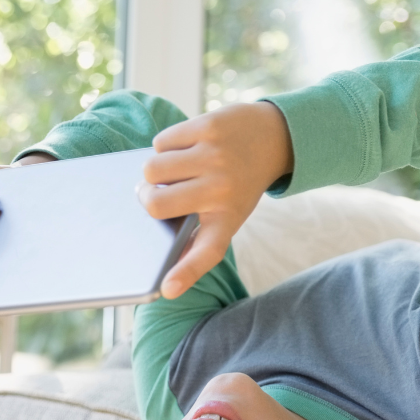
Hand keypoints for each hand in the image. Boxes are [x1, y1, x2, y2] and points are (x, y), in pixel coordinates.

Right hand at [138, 101, 293, 297]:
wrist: (272, 137)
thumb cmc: (237, 183)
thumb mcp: (227, 211)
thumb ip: (195, 229)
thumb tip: (156, 245)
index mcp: (227, 220)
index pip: (206, 253)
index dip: (185, 273)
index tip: (166, 290)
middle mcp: (222, 192)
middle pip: (154, 203)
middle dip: (147, 195)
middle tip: (157, 191)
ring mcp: (215, 158)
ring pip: (152, 169)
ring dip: (157, 168)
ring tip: (180, 167)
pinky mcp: (208, 128)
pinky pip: (161, 142)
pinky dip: (167, 145)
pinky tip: (189, 145)